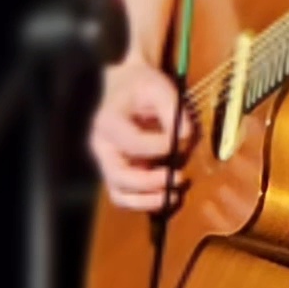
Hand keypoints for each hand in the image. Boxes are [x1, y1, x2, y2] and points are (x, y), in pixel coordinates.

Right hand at [89, 54, 191, 212]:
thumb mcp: (157, 86)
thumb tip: (186, 134)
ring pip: (120, 195)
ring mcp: (107, 163)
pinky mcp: (118, 172)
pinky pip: (126, 197)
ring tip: (174, 196)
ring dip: (147, 200)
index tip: (182, 139)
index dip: (159, 146)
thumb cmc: (140, 85)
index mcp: (108, 123)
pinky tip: (168, 196)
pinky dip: (145, 202)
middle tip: (178, 177)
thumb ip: (172, 108)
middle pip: (119, 176)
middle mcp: (102, 147)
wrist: (124, 87)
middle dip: (150, 182)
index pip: (132, 143)